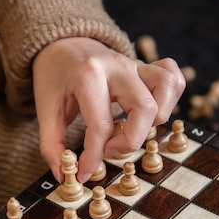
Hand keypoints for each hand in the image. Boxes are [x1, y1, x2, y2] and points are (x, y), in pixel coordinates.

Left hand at [33, 37, 184, 182]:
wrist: (61, 44)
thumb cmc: (55, 77)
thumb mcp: (45, 110)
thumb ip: (51, 145)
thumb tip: (64, 175)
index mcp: (88, 76)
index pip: (101, 126)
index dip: (94, 157)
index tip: (86, 172)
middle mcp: (117, 67)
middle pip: (145, 108)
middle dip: (130, 141)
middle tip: (110, 149)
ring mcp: (135, 64)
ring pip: (167, 86)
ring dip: (158, 117)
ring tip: (135, 128)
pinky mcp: (145, 67)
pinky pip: (173, 76)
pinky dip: (171, 96)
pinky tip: (152, 110)